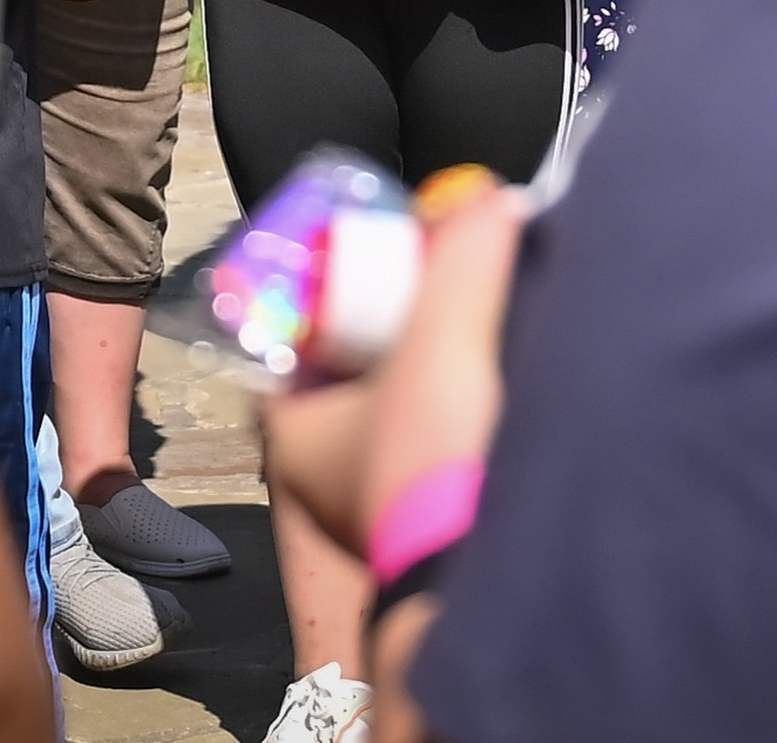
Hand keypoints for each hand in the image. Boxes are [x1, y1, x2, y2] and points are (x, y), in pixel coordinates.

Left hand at [260, 178, 522, 562]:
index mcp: (291, 435)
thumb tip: (489, 202)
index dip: (320, 294)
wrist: (486, 574)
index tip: (361, 259)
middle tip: (425, 282)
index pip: (286, 345)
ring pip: (390, 414)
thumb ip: (464, 256)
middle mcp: (321, 477)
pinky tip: (490, 380)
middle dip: (386, 328)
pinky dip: (453, 412)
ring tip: (465, 321)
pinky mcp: (427, 529)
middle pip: (346, 375)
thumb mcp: (442, 331)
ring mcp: (374, 509)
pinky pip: (430, 449)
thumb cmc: (428, 455)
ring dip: (425, 372)